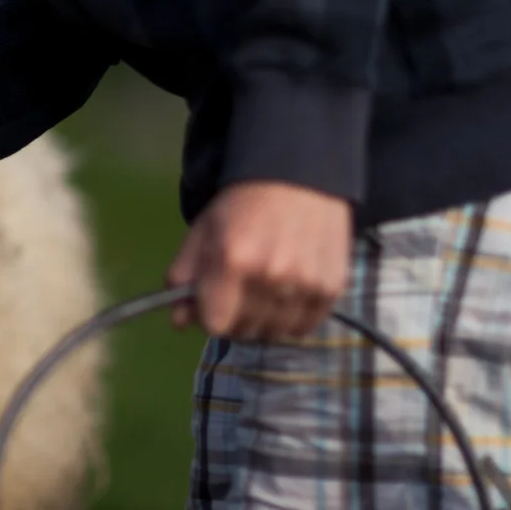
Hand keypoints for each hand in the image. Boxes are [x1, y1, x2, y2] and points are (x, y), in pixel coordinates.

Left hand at [165, 180, 353, 340]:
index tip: (212, 303)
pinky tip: (287, 294)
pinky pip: (305, 328)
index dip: (209, 316)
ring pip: (275, 333)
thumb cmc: (244, 204)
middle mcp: (271, 276)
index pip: (215, 324)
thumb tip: (178, 322)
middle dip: (235, 318)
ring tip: (264, 291)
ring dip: (264, 321)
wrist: (299, 176)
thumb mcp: (203, 231)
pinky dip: (292, 319)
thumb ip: (184, 276)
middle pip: (245, 331)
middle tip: (239, 292)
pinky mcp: (332, 288)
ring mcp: (305, 284)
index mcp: (233, 260)